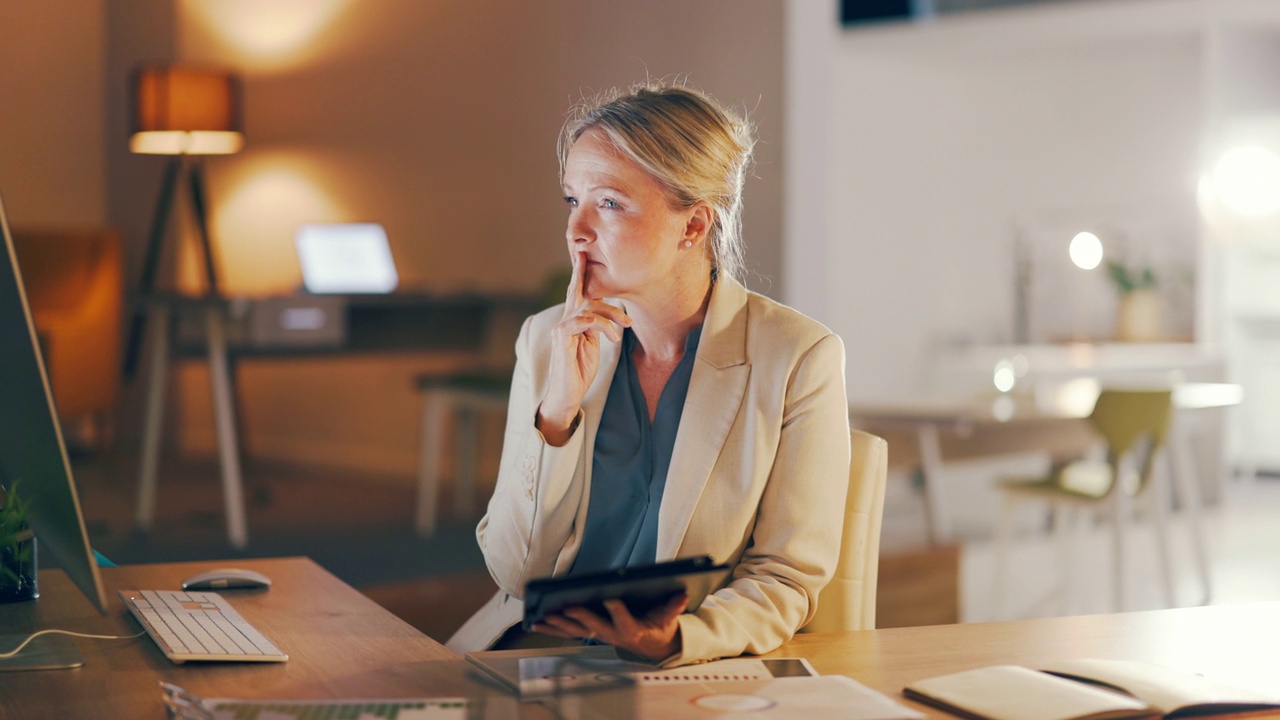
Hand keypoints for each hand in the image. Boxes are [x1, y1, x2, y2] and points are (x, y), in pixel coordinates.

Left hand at [533, 593, 686, 661]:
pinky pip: (569, 632)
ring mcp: (599, 635)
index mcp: (632, 630)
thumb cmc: (658, 628)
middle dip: (579, 617)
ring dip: (558, 624)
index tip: (610, 598)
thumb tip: (682, 594)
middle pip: (594, 626)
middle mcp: (613, 634)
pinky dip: (552, 627)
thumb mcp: (669, 618)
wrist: (653, 647)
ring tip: (540, 617)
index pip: (625, 620)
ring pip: (576, 631)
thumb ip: (674, 606)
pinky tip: (536, 622)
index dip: (617, 610)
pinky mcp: (591, 633)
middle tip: (565, 607)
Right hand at [537, 250, 630, 445]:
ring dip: (612, 317)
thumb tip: (609, 315)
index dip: (579, 272)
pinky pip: (583, 322)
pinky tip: (611, 337)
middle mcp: (565, 320)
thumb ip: (597, 327)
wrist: (567, 394)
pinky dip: (600, 325)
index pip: (577, 291)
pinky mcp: (562, 338)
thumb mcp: (593, 345)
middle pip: (583, 294)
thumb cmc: (579, 370)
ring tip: (624, 329)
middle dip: (598, 290)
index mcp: (573, 320)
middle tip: (615, 299)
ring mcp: (562, 328)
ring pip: (589, 308)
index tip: (580, 253)